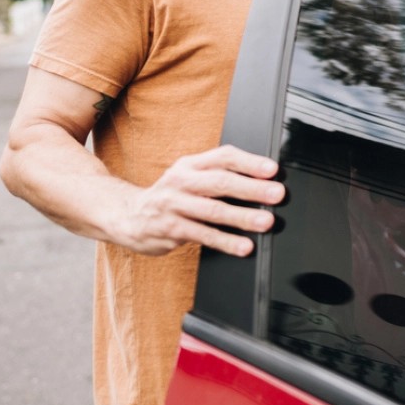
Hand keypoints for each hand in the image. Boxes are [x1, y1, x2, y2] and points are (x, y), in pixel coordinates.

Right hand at [117, 145, 284, 256]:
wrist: (126, 215)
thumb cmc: (170, 196)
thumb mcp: (188, 176)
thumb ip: (218, 174)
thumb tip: (262, 180)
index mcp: (190, 165)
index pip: (223, 157)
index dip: (249, 162)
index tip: (273, 170)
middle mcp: (181, 182)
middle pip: (220, 182)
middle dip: (251, 188)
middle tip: (277, 194)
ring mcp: (173, 206)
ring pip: (212, 210)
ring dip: (242, 216)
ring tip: (266, 222)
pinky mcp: (170, 229)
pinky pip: (202, 235)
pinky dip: (225, 241)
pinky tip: (243, 246)